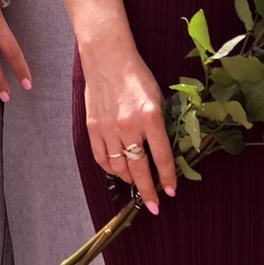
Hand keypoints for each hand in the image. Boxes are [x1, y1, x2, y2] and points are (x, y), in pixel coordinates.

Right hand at [79, 40, 174, 212]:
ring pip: (119, 166)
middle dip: (148, 191)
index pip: (162, 157)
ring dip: (129, 180)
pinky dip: (109, 168)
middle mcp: (129, 126)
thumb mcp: (158, 98)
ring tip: (136, 185)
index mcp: (150, 117)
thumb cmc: (137, 76)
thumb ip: (161, 126)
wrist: (107, 58)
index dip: (168, 178)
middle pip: (139, 168)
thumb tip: (164, 152)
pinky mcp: (92, 126)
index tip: (171, 192)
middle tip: (154, 206)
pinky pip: (101, 157)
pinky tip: (117, 171)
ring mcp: (108, 127)